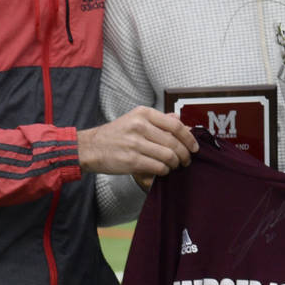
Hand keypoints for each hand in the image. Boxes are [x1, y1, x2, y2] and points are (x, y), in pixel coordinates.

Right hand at [78, 107, 197, 177]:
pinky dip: (164, 171)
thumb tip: (180, 121)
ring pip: (168, 156)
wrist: (90, 147)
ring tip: (174, 166)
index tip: (194, 146)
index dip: (189, 138)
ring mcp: (135, 143)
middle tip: (186, 160)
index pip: (175, 125)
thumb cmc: (115, 135)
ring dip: (175, 164)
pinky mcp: (132, 160)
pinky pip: (158, 167)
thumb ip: (158, 120)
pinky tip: (162, 170)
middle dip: (185, 154)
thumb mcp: (135, 119)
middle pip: (174, 142)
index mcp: (143, 113)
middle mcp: (140, 126)